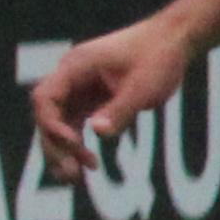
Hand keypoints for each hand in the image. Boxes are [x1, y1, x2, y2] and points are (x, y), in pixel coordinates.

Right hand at [28, 15, 191, 182]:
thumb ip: (120, 110)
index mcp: (75, 67)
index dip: (52, 124)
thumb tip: (97, 133)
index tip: (74, 144)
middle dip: (55, 146)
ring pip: (58, 123)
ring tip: (74, 179)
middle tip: (72, 174)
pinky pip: (75, 124)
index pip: (46, 99)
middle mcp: (70, 78)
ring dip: (63, 150)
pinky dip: (78, 144)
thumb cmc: (158, 56)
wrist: (173, 40)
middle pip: (47, 116)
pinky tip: (89, 164)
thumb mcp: (143, 86)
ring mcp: (78, 89)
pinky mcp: (90, 98)